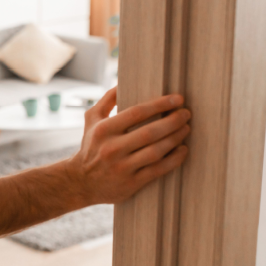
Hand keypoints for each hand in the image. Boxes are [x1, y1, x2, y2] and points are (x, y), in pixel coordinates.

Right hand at [65, 87, 191, 204]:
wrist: (80, 182)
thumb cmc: (90, 146)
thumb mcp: (92, 120)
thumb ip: (107, 100)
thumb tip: (124, 82)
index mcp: (104, 130)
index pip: (136, 113)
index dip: (160, 104)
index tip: (177, 99)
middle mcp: (112, 148)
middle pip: (150, 132)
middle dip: (173, 121)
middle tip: (186, 114)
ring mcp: (122, 167)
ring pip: (156, 151)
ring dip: (175, 139)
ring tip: (186, 129)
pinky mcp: (131, 183)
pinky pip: (158, 170)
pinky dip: (174, 159)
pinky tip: (183, 150)